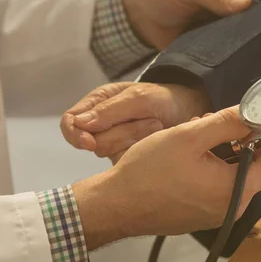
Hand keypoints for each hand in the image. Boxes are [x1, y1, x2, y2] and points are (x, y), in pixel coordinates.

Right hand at [61, 82, 210, 163]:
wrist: (190, 113)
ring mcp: (115, 143)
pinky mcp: (128, 159)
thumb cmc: (164, 99)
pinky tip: (159, 141)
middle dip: (122, 135)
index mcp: (97, 103)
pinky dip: (145, 152)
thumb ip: (111, 110)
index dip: (75, 134)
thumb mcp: (141, 98)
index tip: (90, 143)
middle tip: (153, 123)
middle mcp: (102, 125)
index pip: (70, 122)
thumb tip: (80, 125)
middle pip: (92, 142)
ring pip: (110, 154)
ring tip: (158, 127)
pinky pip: (126, 163)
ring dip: (137, 141)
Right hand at [72, 106, 260, 248]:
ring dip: (225, 150)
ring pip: (239, 172)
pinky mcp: (206, 214)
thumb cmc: (149, 171)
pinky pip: (222, 185)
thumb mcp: (190, 137)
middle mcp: (236, 206)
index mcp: (238, 189)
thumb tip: (259, 111)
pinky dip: (214, 166)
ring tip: (195, 137)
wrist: (116, 206)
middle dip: (244, 139)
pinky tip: (189, 156)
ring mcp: (221, 213)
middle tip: (214, 124)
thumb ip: (228, 122)